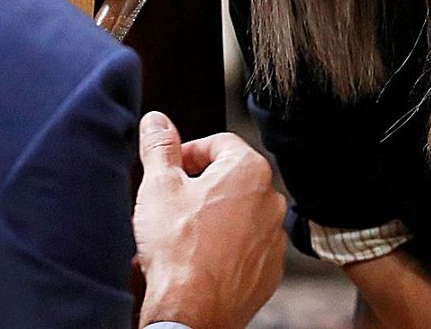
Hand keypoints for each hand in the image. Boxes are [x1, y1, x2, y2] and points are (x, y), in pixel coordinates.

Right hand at [133, 111, 286, 328]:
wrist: (192, 310)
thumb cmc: (178, 249)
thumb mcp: (159, 186)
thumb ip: (159, 146)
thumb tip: (157, 121)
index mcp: (249, 171)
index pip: (218, 143)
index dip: (187, 152)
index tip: (169, 168)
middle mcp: (270, 201)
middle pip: (229, 178)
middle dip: (199, 186)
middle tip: (170, 202)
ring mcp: (274, 238)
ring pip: (237, 214)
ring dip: (211, 217)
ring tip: (180, 233)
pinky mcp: (269, 269)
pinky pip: (245, 246)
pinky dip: (224, 246)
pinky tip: (196, 257)